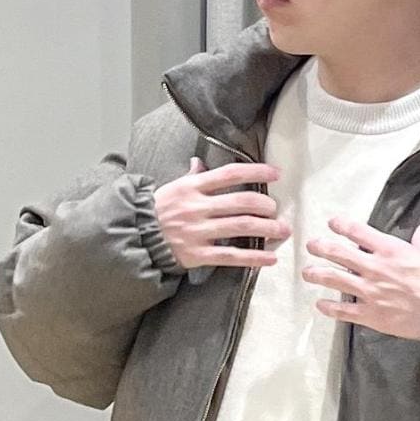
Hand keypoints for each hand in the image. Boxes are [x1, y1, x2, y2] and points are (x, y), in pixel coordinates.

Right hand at [153, 156, 291, 269]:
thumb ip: (191, 176)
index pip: (230, 174)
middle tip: (276, 209)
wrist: (136, 239)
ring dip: (267, 229)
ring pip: (240, 227)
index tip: (276, 174)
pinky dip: (254, 257)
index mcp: (193, 187)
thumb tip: (200, 162)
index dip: (256, 172)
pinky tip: (270, 258)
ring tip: (282, 231)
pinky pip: (232, 256)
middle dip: (265, 206)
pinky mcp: (198, 254)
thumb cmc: (158, 211)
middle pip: (241, 203)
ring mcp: (198, 232)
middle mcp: (197, 207)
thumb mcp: (173, 188)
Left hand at [302, 216, 419, 340]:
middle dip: (321, 247)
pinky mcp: (370, 314)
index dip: (341, 226)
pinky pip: (344, 311)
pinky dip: (330, 308)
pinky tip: (320, 305)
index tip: (332, 223)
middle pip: (338, 253)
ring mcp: (369, 291)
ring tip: (307, 272)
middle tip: (311, 245)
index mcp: (389, 249)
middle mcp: (374, 267)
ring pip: (335, 279)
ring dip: (318, 274)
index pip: (358, 232)